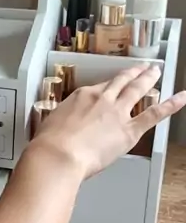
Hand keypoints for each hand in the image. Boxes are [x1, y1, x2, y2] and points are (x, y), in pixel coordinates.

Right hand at [30, 65, 185, 180]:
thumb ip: (58, 123)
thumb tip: (55, 128)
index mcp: (81, 96)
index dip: (110, 84)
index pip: (100, 87)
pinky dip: (170, 105)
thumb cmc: (49, 145)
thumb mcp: (49, 125)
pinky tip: (181, 98)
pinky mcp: (129, 130)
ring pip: (136, 90)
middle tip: (142, 67)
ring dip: (148, 79)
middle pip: (121, 82)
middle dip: (133, 73)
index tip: (114, 82)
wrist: (59, 154)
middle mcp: (102, 99)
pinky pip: (153, 114)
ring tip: (156, 72)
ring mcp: (117, 113)